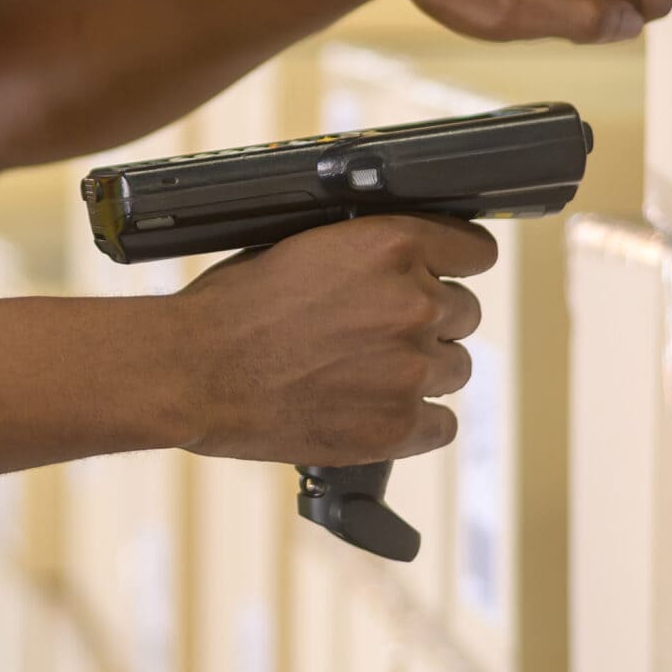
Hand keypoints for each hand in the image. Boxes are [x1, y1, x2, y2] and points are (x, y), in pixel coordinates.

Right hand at [169, 214, 494, 464]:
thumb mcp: (306, 247)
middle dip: (431, 322)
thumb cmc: (235, 306)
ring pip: (456, 369)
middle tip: (381, 334)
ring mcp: (411, 368)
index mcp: (391, 245)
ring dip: (423, 371)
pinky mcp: (398, 426)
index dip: (460, 263)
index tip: (449, 275)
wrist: (195, 371)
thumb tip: (404, 264)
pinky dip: (416, 422)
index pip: (476, 250)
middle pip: (465, 313)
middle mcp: (414, 303)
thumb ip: (368, 254)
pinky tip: (376, 411)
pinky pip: (443, 425)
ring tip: (369, 375)